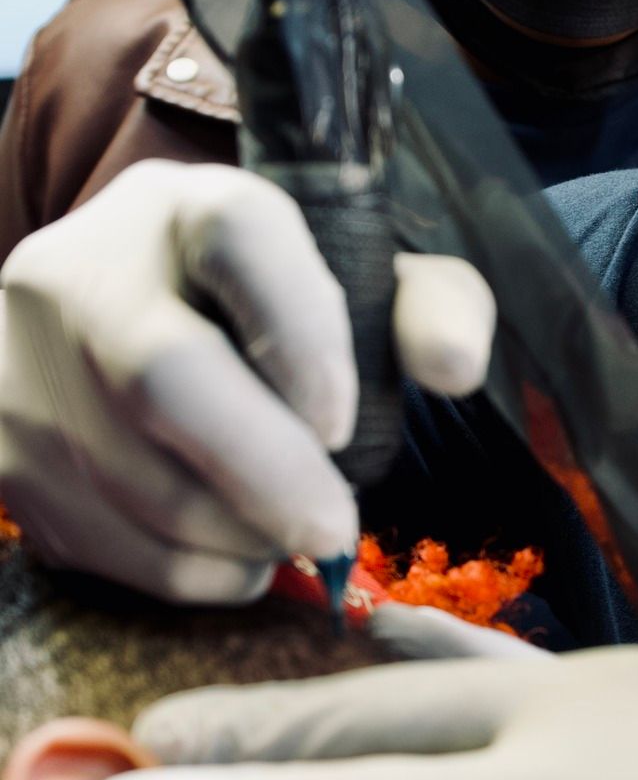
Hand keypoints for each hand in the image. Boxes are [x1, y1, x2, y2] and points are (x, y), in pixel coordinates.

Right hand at [0, 162, 493, 601]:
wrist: (131, 333)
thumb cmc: (275, 320)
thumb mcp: (365, 290)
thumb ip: (431, 310)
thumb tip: (453, 364)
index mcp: (186, 206)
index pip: (238, 236)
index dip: (301, 338)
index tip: (343, 425)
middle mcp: (83, 267)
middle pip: (162, 375)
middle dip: (266, 474)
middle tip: (335, 531)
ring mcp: (22, 361)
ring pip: (131, 478)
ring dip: (232, 535)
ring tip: (286, 535)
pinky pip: (96, 540)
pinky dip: (182, 572)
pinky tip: (229, 552)